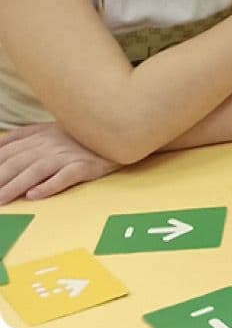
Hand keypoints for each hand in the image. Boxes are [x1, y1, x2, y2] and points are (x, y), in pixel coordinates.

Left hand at [0, 123, 120, 203]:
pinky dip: (50, 186)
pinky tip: (35, 195)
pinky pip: (66, 176)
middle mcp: (51, 144)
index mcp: (41, 135)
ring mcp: (69, 154)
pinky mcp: (86, 165)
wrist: (123, 127)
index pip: (9, 152)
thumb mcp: (52, 127)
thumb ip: (25, 135)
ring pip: (36, 170)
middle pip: (18, 162)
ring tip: (1, 200)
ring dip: (16, 186)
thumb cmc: (83, 133)